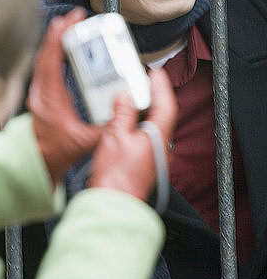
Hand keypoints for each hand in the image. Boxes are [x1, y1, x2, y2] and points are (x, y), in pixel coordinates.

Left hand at [27, 8, 101, 183]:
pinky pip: (44, 65)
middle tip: (75, 16)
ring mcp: (38, 92)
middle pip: (45, 52)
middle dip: (59, 31)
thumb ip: (106, 127)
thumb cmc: (58, 152)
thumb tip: (125, 112)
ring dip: (55, 40)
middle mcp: (40, 92)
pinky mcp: (40, 94)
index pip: (52, 59)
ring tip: (71, 26)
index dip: (60, 36)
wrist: (39, 162)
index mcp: (50, 98)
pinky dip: (53, 51)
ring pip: (43, 58)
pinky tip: (64, 46)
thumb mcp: (86, 140)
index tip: (72, 19)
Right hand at [88, 68, 176, 201]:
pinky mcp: (141, 163)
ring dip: (143, 110)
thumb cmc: (115, 178)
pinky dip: (135, 124)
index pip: (166, 105)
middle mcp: (159, 147)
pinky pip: (143, 137)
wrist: (111, 205)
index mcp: (157, 137)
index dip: (161, 87)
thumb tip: (124, 97)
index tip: (156, 73)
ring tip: (131, 97)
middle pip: (161, 115)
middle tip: (143, 81)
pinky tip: (123, 121)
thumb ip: (122, 113)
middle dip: (152, 96)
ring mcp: (151, 156)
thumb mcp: (115, 137)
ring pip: (151, 126)